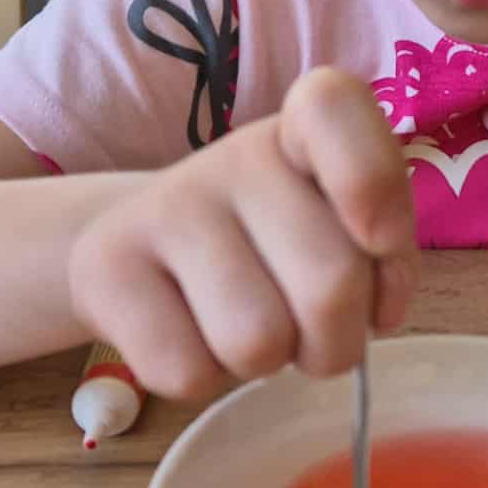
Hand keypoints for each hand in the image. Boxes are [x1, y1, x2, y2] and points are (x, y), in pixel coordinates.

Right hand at [66, 68, 417, 397]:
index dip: (376, 188)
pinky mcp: (104, 268)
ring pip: (258, 342)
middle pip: (332, 284)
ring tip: (252, 330)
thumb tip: (376, 309)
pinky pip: (189, 372)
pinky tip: (195, 337)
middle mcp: (234, 155)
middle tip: (313, 332)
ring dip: (270, 365)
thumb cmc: (270, 247)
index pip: (335, 108)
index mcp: (303, 129)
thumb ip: (383, 250)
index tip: (377, 242)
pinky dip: (207, 379)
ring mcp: (164, 207)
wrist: (145, 257)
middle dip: (338, 341)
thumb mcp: (339, 229)